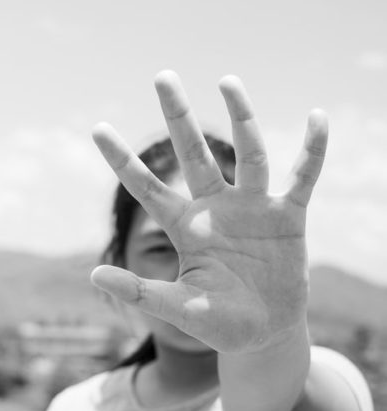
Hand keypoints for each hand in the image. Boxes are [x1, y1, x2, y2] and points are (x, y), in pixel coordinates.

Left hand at [91, 70, 326, 354]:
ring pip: (248, 153)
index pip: (147, 187)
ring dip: (241, 117)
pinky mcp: (288, 217)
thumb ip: (142, 292)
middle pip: (194, 153)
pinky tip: (317, 118)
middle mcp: (216, 208)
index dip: (122, 160)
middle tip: (162, 76)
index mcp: (186, 228)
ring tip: (226, 80)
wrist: (265, 334)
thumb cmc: (219, 323)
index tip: (97, 129)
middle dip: (178, 117)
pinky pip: (302, 177)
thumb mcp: (179, 309)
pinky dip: (312, 150)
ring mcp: (253, 209)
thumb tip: (93, 276)